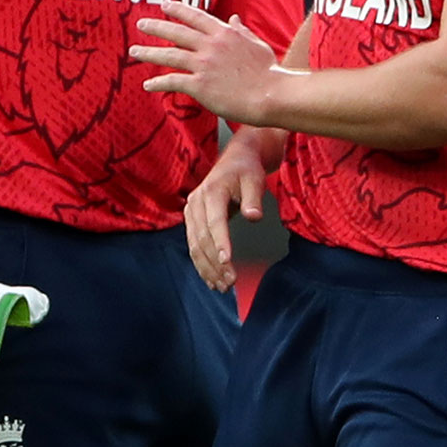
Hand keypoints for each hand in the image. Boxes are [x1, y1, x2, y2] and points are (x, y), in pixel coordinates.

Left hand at [132, 2, 279, 124]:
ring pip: (169, 55)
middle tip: (141, 23)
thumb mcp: (256, 44)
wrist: (271, 94)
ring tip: (134, 51)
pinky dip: (158, 83)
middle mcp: (211, 46)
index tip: (165, 5)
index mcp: (225, 34)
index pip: (196, 17)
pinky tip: (148, 85)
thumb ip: (242, 31)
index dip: (179, 10)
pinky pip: (173, 81)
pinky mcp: (200, 85)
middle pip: (177, 32)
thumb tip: (234, 18)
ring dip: (149, 52)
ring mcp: (204, 65)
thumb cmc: (269, 72)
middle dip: (156, 27)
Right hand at [185, 129, 280, 290]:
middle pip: (203, 238)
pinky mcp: (192, 220)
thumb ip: (253, 198)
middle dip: (215, 263)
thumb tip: (254, 217)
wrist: (235, 160)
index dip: (220, 242)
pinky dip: (202, 264)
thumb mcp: (255, 179)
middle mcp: (196, 202)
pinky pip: (194, 245)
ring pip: (195, 246)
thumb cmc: (247, 170)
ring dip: (207, 268)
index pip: (215, 221)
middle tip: (230, 282)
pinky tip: (211, 280)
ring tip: (222, 287)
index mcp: (211, 191)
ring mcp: (191, 212)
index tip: (227, 261)